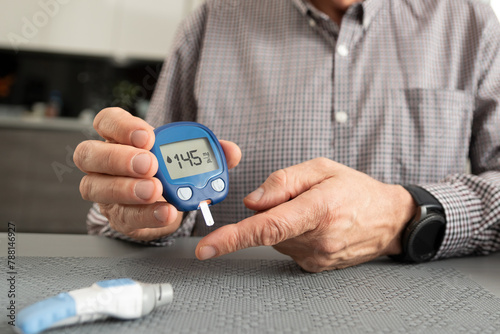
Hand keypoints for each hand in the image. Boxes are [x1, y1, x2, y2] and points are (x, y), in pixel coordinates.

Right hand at [74, 108, 240, 240]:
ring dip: (127, 189)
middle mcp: (103, 162)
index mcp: (119, 137)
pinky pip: (123, 216)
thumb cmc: (169, 172)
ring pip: (95, 187)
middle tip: (150, 165)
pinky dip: (146, 215)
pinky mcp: (116, 216)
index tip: (148, 137)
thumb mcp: (188, 157)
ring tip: (155, 191)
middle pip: (90, 153)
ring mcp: (104, 189)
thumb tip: (232, 151)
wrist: (164, 204)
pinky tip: (165, 212)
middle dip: (120, 158)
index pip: (107, 121)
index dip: (122, 127)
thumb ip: (208, 151)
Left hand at [196, 158, 415, 271]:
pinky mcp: (315, 266)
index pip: (267, 227)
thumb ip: (283, 181)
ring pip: (276, 239)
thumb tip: (251, 202)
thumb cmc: (356, 190)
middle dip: (270, 211)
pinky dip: (292, 235)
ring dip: (283, 223)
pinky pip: (287, 247)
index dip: (233, 238)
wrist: (388, 219)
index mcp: (318, 210)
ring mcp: (317, 257)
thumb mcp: (322, 168)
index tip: (207, 248)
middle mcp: (317, 239)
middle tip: (299, 197)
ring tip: (314, 211)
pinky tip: (316, 225)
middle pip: (268, 228)